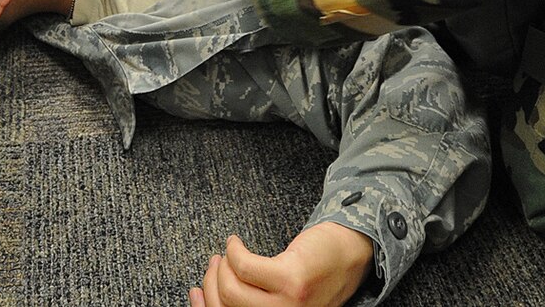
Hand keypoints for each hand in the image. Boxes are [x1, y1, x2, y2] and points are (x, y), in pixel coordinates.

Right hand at [190, 224, 375, 306]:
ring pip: (231, 287)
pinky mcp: (291, 281)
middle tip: (215, 262)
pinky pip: (245, 265)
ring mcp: (287, 305)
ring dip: (223, 265)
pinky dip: (234, 250)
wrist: (348, 255)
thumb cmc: (311, 277)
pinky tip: (237, 243)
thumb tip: (201, 294)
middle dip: (212, 281)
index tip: (195, 291)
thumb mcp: (278, 299)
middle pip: (225, 305)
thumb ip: (248, 299)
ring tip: (229, 253)